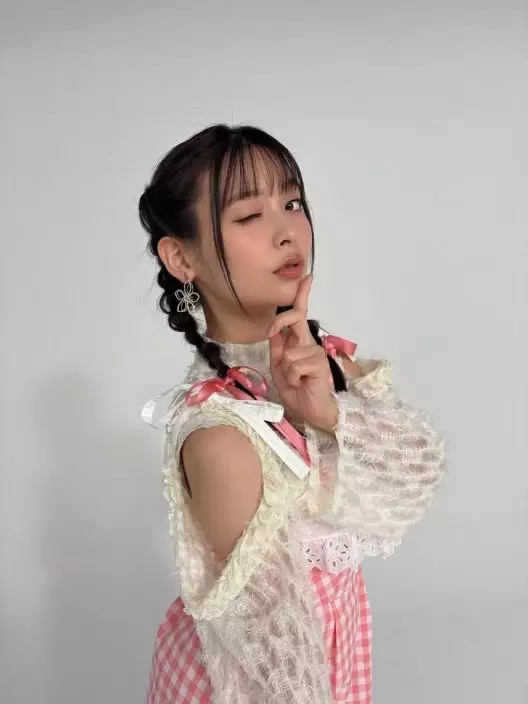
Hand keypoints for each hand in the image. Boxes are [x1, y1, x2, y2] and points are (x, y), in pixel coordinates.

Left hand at [267, 275, 338, 431]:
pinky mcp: (319, 363)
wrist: (310, 411)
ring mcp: (316, 352)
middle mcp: (309, 343)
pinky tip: (302, 383)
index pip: (300, 314)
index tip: (307, 277)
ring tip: (297, 381)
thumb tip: (273, 328)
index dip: (302, 294)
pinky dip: (293, 377)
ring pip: (289, 352)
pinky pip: (295, 365)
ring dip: (287, 371)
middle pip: (294, 318)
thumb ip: (278, 347)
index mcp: (298, 342)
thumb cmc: (297, 389)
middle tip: (279, 350)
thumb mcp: (280, 366)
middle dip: (278, 324)